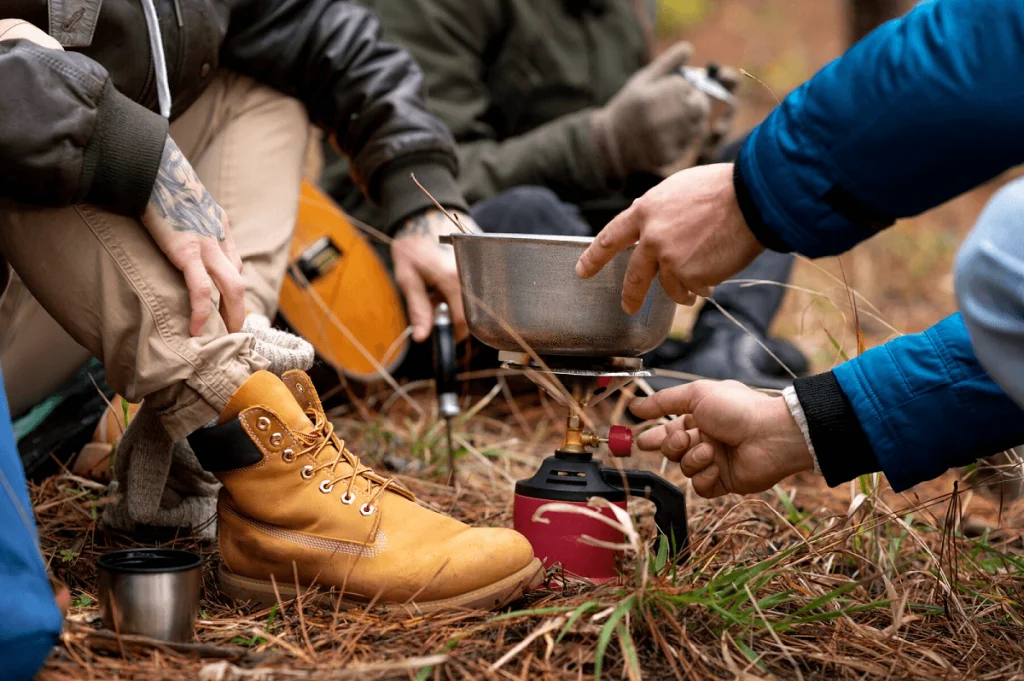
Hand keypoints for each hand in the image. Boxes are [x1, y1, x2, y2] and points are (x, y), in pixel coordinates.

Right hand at [143, 137, 243, 335]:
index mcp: (217, 223)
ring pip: (230, 287)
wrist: (149, 164)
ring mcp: (205, 244)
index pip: (232, 262)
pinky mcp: (186, 251)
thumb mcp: (180, 199)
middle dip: (238, 308)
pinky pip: (201, 288)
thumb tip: (172, 229)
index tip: (228, 306)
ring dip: (231, 315)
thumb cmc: (157, 179)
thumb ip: (186, 218)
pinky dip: (203, 311)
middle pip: (237, 280)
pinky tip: (198, 329)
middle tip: (235, 331)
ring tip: (226, 337)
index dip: (231, 287)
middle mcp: (218, 235)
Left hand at [392, 209, 476, 342]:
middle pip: (473, 311)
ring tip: (440, 289)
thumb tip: (422, 338)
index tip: (447, 336)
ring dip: (459, 302)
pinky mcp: (483, 260)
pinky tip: (448, 279)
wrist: (423, 215)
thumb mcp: (407, 278)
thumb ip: (418, 309)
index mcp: (452, 278)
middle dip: (456, 316)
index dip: (456, 333)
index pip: (464, 319)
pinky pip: (479, 285)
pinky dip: (464, 289)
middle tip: (437, 306)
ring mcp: (481, 265)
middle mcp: (472, 272)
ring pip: (477, 299)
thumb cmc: (413, 245)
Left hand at [575, 163, 763, 313]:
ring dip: (684, 288)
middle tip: (628, 306)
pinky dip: (703, 287)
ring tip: (703, 277)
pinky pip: (693, 290)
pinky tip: (716, 271)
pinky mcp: (690, 276)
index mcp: (646, 210)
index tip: (582, 271)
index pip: (610, 237)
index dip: (594, 256)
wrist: (752, 198)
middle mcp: (652, 237)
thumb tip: (645, 222)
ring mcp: (670, 259)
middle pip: (633, 277)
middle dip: (631, 296)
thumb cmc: (722, 188)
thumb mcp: (679, 189)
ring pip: (669, 287)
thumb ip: (659, 211)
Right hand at [591, 42, 710, 178]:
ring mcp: (664, 140)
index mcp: (651, 97)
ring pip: (698, 125)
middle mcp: (658, 119)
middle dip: (696, 102)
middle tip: (686, 104)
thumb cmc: (629, 107)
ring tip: (676, 120)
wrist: (611, 144)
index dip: (686, 86)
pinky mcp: (668, 156)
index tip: (677, 91)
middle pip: (699, 106)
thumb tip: (688, 47)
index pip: (688, 86)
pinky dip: (685, 138)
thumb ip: (666, 63)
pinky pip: (689, 142)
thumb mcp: (641, 81)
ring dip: (693, 120)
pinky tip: (669, 136)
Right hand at [631, 380, 812, 497]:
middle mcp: (705, 439)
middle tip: (683, 440)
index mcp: (699, 418)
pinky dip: (705, 477)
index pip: (667, 429)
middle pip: (671, 450)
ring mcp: (714, 461)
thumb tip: (635, 405)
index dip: (653, 435)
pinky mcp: (723, 482)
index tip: (640, 441)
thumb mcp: (696, 394)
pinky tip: (716, 467)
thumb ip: (663, 401)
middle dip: (672, 446)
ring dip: (693, 459)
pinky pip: (700, 487)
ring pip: (684, 468)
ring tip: (711, 450)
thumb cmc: (737, 409)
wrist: (770, 434)